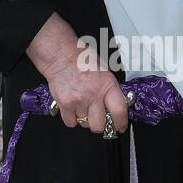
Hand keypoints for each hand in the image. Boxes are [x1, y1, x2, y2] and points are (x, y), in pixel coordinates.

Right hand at [26, 13, 128, 132]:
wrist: (61, 56)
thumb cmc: (82, 60)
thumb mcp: (104, 72)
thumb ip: (110, 90)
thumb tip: (115, 107)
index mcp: (108, 85)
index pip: (119, 111)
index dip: (121, 123)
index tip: (120, 126)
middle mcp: (94, 94)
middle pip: (100, 125)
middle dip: (99, 124)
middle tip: (97, 118)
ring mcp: (79, 100)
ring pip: (84, 124)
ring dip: (84, 118)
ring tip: (82, 105)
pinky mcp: (65, 104)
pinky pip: (70, 122)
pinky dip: (71, 119)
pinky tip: (72, 108)